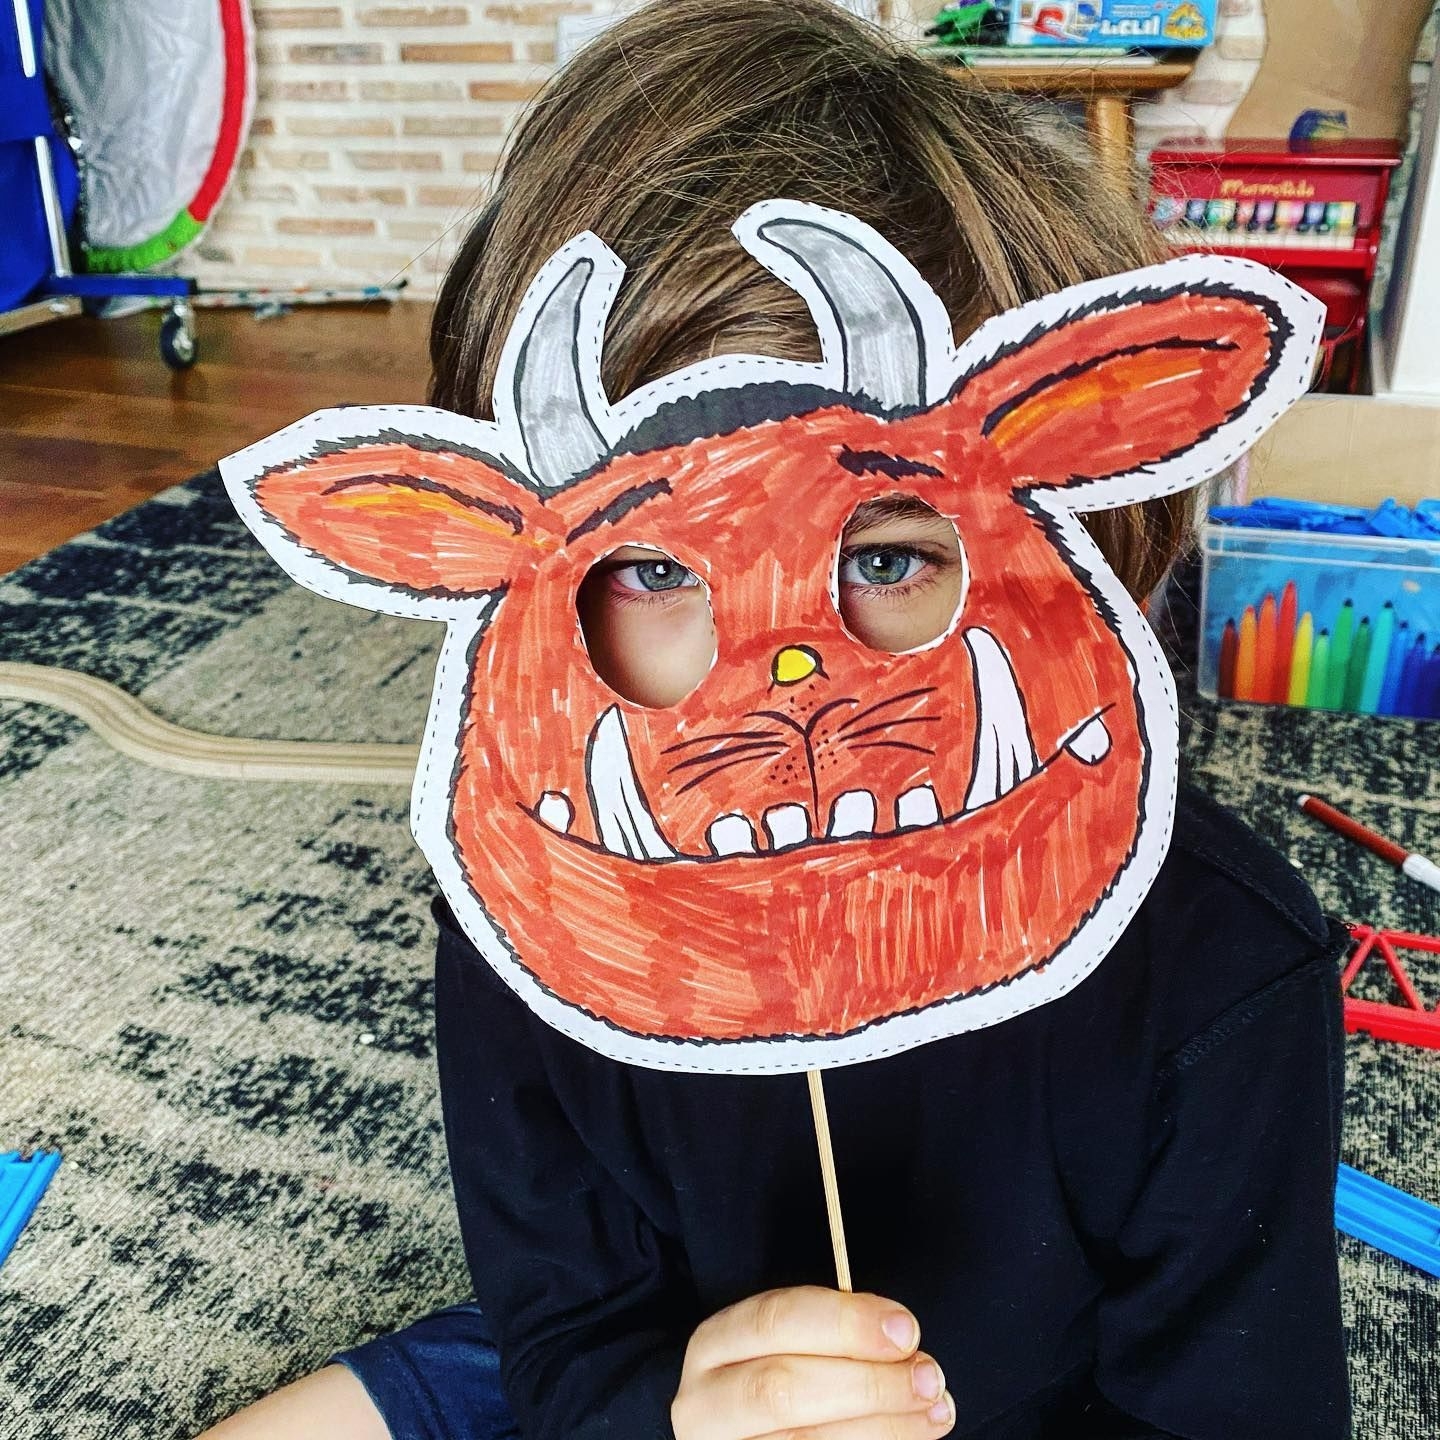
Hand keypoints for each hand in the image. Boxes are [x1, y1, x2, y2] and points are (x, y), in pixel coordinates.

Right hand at [672, 1285, 954, 1439]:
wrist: (740, 1435)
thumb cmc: (776, 1376)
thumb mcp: (785, 1345)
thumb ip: (829, 1337)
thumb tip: (899, 1340)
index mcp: (715, 1344)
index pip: (774, 1320)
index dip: (844, 1323)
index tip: (905, 1329)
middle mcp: (705, 1403)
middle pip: (783, 1388)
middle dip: (867, 1382)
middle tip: (928, 1378)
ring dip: (882, 1427)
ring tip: (934, 1412)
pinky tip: (906, 1439)